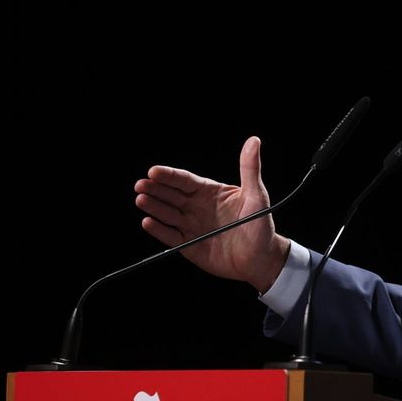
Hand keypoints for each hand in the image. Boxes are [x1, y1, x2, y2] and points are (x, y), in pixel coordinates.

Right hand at [135, 136, 290, 291]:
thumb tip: (254, 141)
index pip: (185, 180)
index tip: (154, 171)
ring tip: (140, 199)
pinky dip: (159, 230)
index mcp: (209, 192)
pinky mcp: (189, 246)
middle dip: (155, 189)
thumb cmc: (261, 225)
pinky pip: (170, 236)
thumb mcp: (257, 195)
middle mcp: (197, 207)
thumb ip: (250, 169)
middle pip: (171, 195)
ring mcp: (191, 226)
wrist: (260, 259)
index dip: (169, 175)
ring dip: (153, 206)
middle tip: (141, 184)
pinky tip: (148, 222)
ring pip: (168, 214)